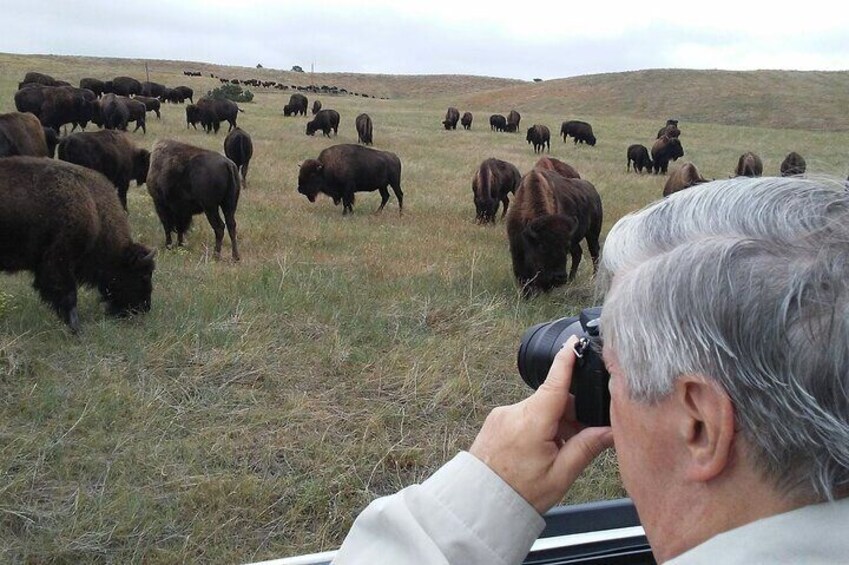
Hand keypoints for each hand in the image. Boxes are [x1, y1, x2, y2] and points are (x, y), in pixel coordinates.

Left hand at [470, 336, 613, 513]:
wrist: (480, 504)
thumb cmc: (520, 493)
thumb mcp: (561, 475)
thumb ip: (586, 447)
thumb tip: (611, 431)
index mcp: (532, 421)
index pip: (555, 383)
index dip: (567, 360)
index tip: (574, 341)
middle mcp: (514, 411)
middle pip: (551, 399)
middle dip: (569, 414)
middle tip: (578, 441)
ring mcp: (502, 415)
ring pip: (538, 409)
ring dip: (553, 423)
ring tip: (555, 454)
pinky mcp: (495, 421)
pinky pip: (524, 416)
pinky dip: (537, 427)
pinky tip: (539, 451)